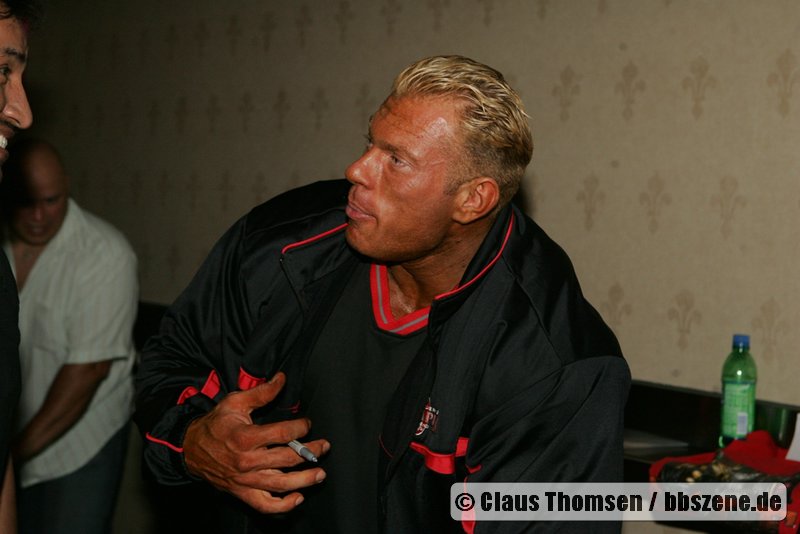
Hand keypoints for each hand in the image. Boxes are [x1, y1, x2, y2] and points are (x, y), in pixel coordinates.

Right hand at [183, 372, 329, 512]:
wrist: (190, 448)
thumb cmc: (215, 425)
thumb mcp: (235, 402)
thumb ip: (261, 392)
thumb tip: (282, 379)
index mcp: (245, 437)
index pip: (282, 434)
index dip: (300, 428)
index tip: (307, 424)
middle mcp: (247, 461)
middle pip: (287, 459)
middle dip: (311, 451)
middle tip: (324, 446)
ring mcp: (245, 480)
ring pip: (281, 484)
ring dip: (305, 480)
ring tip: (320, 474)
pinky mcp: (242, 492)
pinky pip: (265, 505)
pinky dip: (283, 506)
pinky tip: (298, 497)